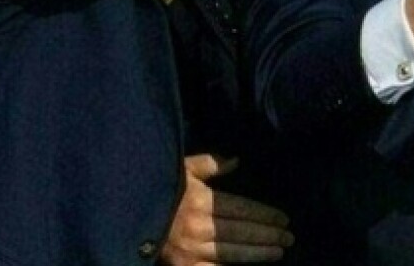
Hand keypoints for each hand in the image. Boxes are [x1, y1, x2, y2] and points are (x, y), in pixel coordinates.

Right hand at [160, 155, 293, 264]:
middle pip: (242, 232)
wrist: (124, 213)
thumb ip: (209, 164)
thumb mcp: (180, 168)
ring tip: (279, 252)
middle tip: (289, 237)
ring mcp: (190, 251)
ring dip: (258, 253)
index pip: (242, 209)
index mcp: (200, 201)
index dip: (265, 215)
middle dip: (268, 235)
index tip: (284, 218)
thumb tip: (236, 160)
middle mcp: (198, 227)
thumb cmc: (156, 188)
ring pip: (232, 253)